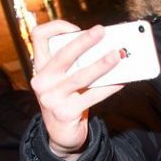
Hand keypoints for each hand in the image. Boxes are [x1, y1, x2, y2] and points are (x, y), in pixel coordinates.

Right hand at [29, 21, 124, 160]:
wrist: (61, 134)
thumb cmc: (68, 98)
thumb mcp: (65, 78)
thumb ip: (77, 63)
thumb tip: (106, 46)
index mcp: (40, 67)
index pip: (38, 36)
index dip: (56, 27)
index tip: (76, 28)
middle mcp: (42, 80)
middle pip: (63, 54)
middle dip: (84, 41)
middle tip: (102, 32)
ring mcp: (51, 97)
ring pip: (80, 76)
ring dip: (101, 64)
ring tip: (118, 55)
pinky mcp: (65, 112)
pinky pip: (92, 96)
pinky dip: (109, 87)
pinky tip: (122, 80)